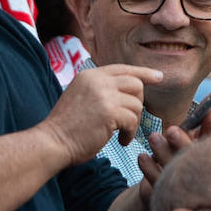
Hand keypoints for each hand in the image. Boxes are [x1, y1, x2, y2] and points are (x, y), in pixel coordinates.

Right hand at [39, 64, 160, 164]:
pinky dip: (130, 133)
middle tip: (129, 120)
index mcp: (89, 75)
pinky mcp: (109, 111)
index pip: (123, 69)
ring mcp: (103, 94)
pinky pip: (133, 120)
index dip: (143, 73)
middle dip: (138, 103)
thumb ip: (101, 90)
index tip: (158, 77)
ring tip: (121, 134)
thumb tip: (130, 90)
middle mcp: (97, 80)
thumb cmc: (67, 127)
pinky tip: (120, 141)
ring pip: (136, 104)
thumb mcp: (82, 97)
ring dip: (133, 123)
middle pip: (136, 84)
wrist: (52, 142)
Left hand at [134, 113, 210, 203]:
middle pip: (193, 160)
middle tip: (171, 130)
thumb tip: (208, 112)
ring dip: (162, 152)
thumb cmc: (188, 161)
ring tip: (153, 137)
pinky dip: (149, 168)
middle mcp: (202, 178)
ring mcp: (185, 190)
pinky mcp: (167, 197)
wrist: (171, 195)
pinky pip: (157, 182)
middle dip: (182, 143)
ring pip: (173, 170)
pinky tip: (142, 157)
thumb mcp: (196, 145)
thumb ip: (203, 131)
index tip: (209, 114)